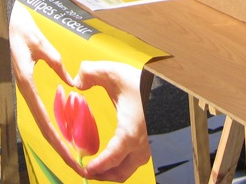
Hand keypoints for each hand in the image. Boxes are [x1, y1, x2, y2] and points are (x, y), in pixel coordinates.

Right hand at [8, 3, 81, 171]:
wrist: (10, 20)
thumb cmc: (23, 29)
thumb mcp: (41, 43)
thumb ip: (55, 62)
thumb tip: (71, 82)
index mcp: (26, 83)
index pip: (42, 119)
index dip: (56, 139)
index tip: (68, 155)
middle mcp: (26, 91)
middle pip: (43, 128)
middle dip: (59, 149)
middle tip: (76, 167)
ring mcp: (28, 91)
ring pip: (43, 123)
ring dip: (57, 142)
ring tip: (73, 158)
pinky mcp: (31, 87)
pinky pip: (43, 112)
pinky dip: (54, 128)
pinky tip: (64, 135)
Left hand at [72, 60, 150, 181]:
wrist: (170, 84)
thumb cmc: (143, 81)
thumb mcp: (114, 73)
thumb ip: (91, 73)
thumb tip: (75, 81)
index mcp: (130, 132)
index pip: (112, 159)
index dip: (97, 167)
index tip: (85, 168)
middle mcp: (142, 145)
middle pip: (120, 172)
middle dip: (102, 175)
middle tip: (87, 171)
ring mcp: (149, 146)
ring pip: (129, 169)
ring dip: (112, 171)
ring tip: (97, 167)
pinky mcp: (152, 144)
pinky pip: (135, 161)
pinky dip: (122, 163)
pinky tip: (113, 155)